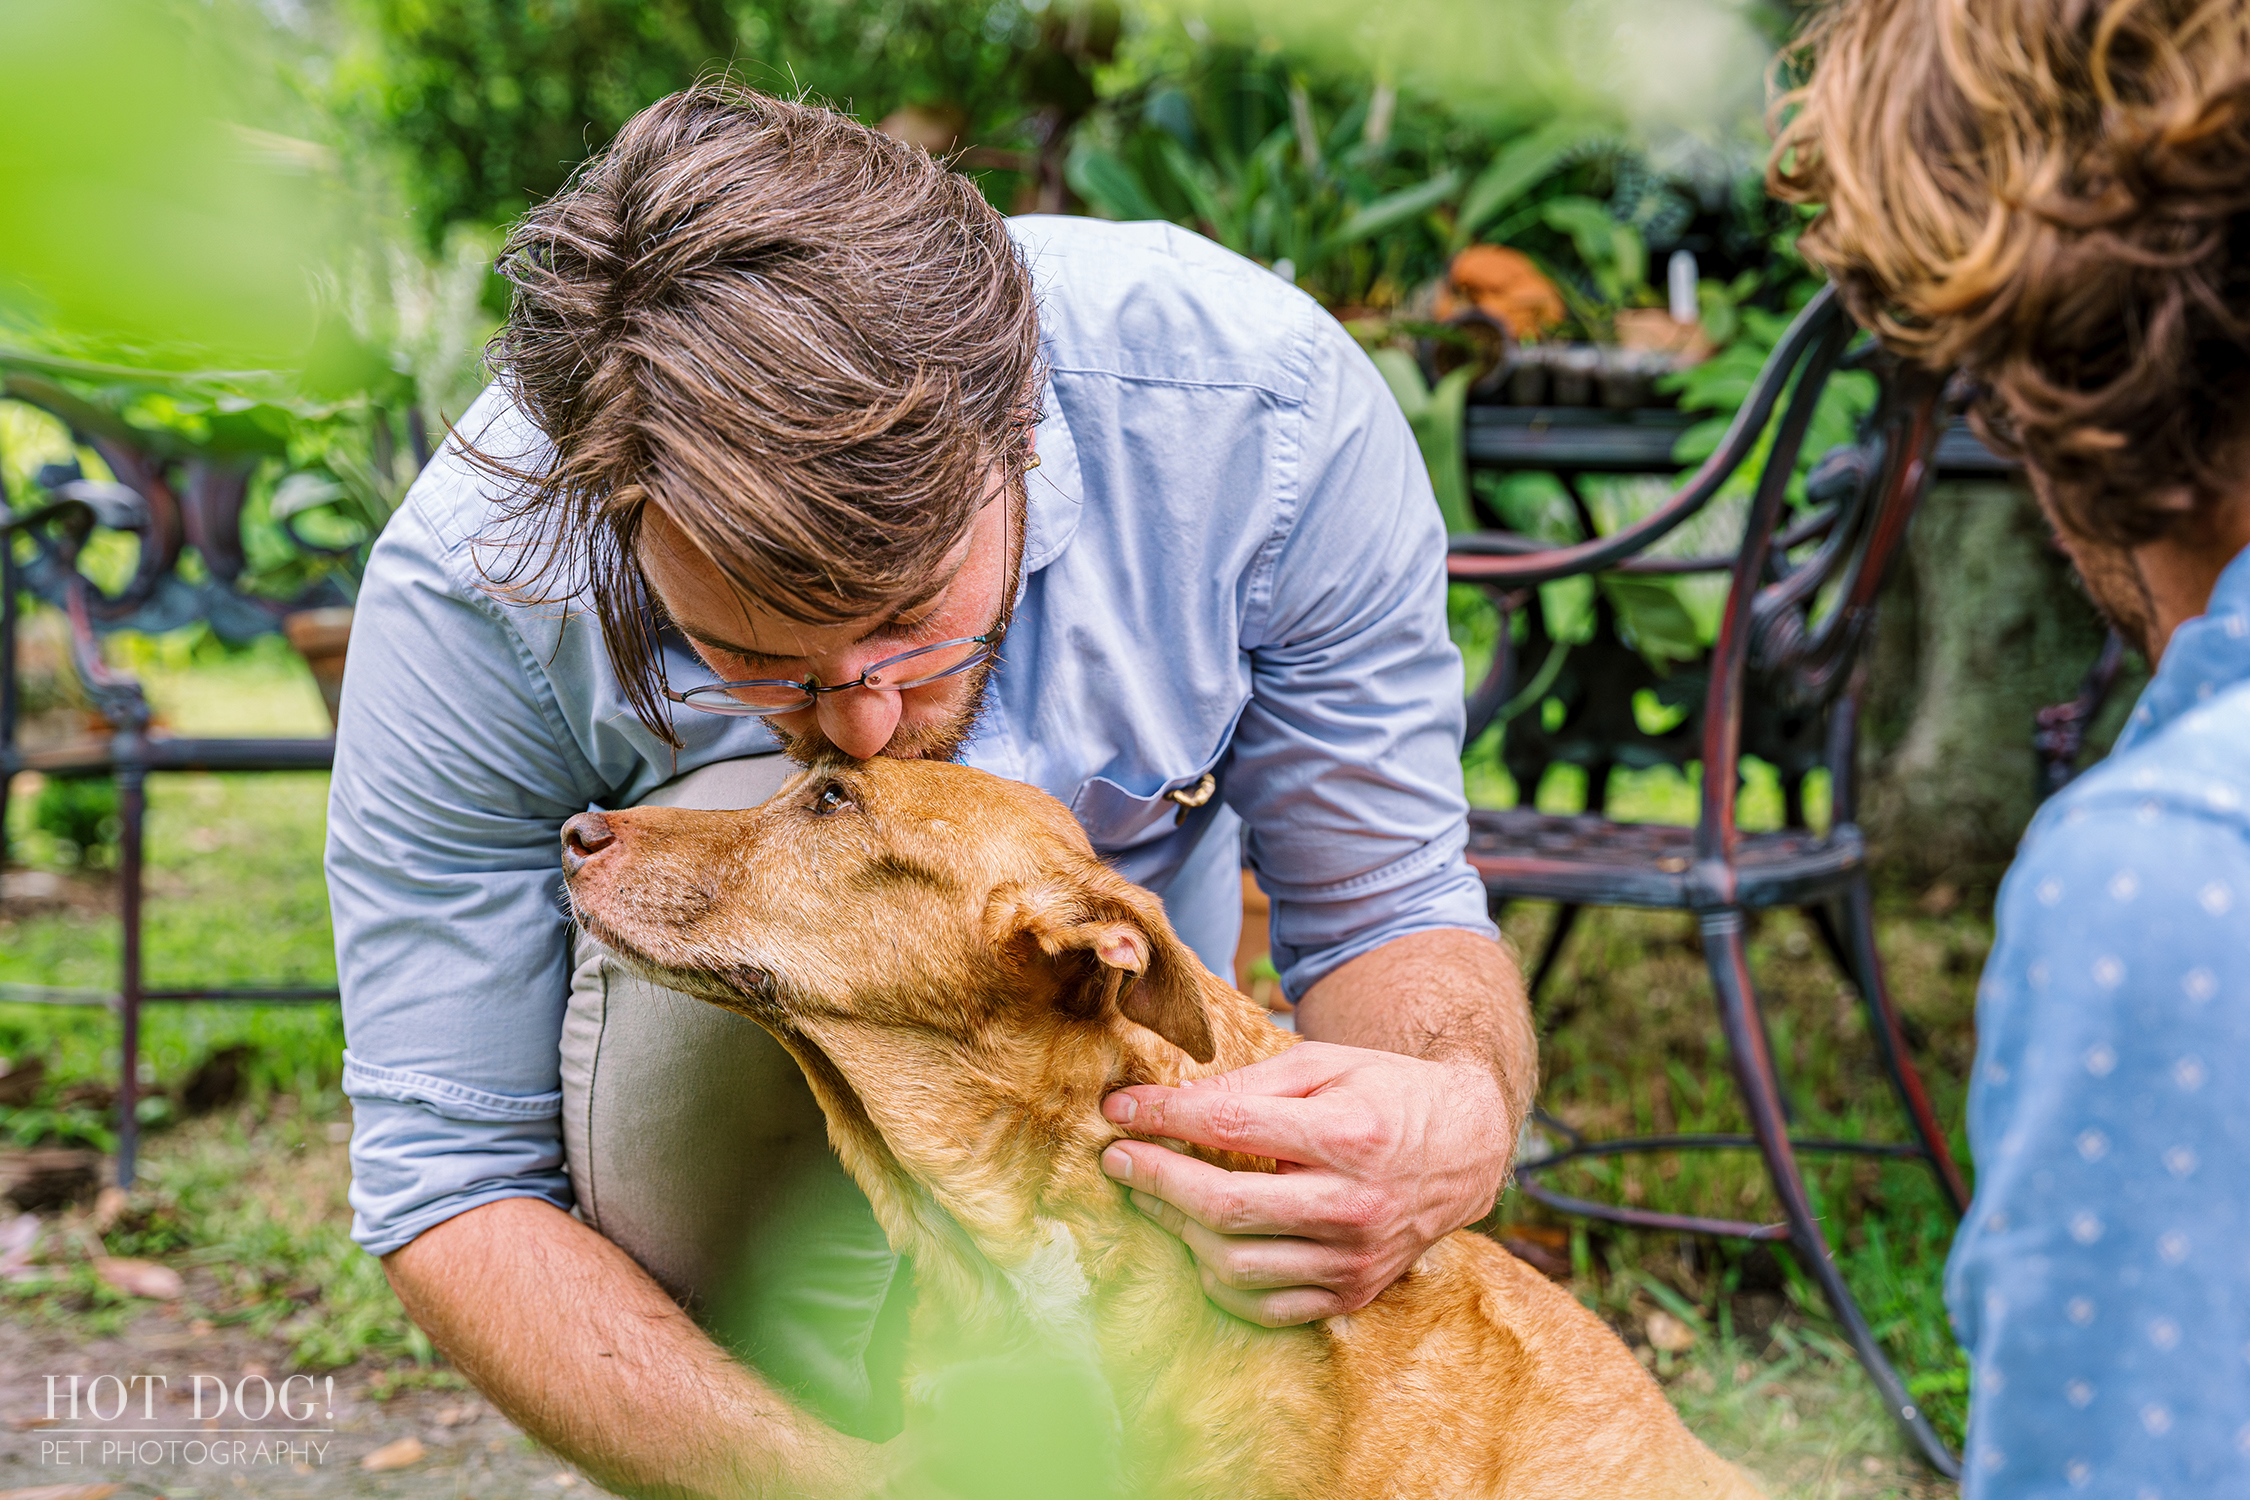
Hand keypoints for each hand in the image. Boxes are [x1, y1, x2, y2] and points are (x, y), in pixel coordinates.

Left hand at [1098, 1041, 1510, 1327]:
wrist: (1466, 1147)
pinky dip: (1218, 1278)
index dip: (1164, 1118)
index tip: (1119, 1110)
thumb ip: (1248, 1084)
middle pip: (1225, 1206)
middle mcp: (1353, 1204)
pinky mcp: (1353, 1292)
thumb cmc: (1384, 1093)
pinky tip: (1197, 1242)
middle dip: (1156, 1179)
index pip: (1231, 1126)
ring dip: (1177, 1228)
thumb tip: (1167, 1104)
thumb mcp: (1324, 1063)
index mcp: (1347, 1135)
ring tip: (1148, 1193)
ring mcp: (1353, 1258)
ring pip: (1236, 1263)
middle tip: (1117, 1158)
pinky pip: (1265, 1306)